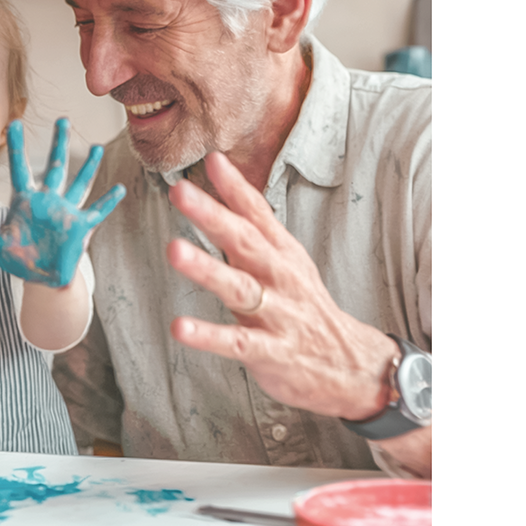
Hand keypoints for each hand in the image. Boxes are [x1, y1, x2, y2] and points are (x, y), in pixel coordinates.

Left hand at [0, 118, 124, 286]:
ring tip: (97, 147)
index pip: (20, 168)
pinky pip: (97, 212)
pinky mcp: (80, 227)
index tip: (15, 122)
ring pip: (79, 183)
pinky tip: (119, 189)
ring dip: (89, 167)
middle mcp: (47, 200)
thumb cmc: (19, 258)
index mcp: (25, 201)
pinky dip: (108, 202)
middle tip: (62, 120)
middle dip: (59, 144)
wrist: (40, 277)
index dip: (18, 146)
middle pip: (55, 167)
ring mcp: (66, 211)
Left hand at [165, 150, 407, 424]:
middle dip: (212, 216)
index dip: (235, 187)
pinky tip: (180, 327)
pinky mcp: (269, 351)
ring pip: (239, 288)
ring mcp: (276, 314)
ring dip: (207, 269)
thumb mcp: (287, 258)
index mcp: (281, 253)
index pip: (258, 214)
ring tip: (174, 249)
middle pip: (245, 242)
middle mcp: (279, 277)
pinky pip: (236, 343)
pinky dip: (208, 336)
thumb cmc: (305, 305)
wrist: (351, 364)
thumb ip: (254, 219)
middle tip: (181, 193)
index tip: (213, 161)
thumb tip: (221, 172)